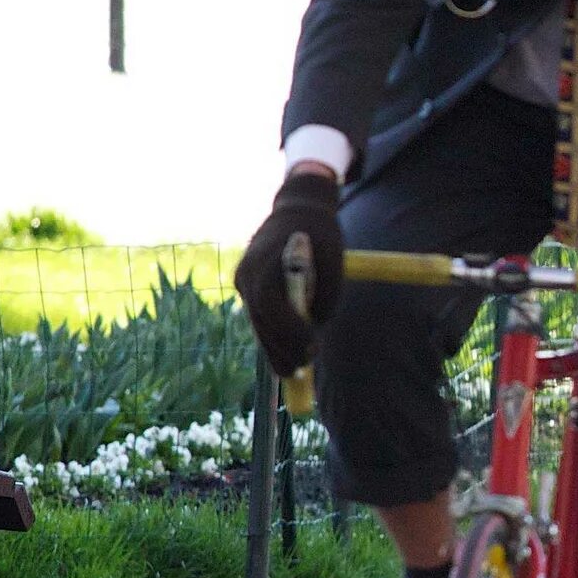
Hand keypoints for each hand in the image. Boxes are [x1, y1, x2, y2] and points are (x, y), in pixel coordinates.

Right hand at [233, 171, 343, 376]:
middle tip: (303, 369)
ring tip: (294, 370)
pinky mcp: (246, 284)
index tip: (311, 348)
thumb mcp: (333, 260)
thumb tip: (318, 325)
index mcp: (266, 261)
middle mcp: (248, 272)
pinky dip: (271, 333)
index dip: (290, 331)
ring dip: (274, 347)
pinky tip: (285, 354)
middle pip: (260, 320)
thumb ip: (326, 293)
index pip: (271, 304)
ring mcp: (244, 279)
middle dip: (280, 348)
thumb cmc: (320, 233)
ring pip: (257, 322)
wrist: (297, 208)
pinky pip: (258, 314)